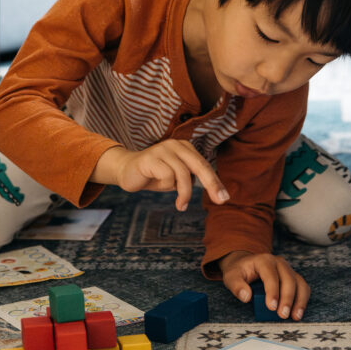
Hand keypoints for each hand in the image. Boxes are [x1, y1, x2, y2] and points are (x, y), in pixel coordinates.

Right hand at [92, 142, 228, 210]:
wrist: (126, 171)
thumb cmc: (154, 175)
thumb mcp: (176, 177)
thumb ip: (192, 178)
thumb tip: (217, 192)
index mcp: (184, 148)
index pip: (204, 165)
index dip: (215, 182)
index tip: (224, 198)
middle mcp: (175, 145)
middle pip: (199, 165)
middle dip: (211, 184)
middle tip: (220, 201)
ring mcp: (162, 149)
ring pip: (183, 174)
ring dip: (184, 193)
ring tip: (181, 205)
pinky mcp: (150, 157)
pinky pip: (167, 175)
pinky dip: (165, 185)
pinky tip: (156, 184)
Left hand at [219, 250, 309, 320]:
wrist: (245, 264)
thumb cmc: (239, 271)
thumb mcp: (231, 276)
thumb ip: (236, 285)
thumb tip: (246, 297)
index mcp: (264, 260)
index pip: (271, 275)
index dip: (273, 291)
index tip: (271, 307)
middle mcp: (279, 262)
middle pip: (288, 279)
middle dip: (287, 298)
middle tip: (282, 315)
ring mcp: (288, 269)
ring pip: (299, 283)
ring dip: (299, 300)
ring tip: (295, 316)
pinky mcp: (293, 277)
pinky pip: (302, 287)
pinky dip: (302, 300)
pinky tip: (298, 313)